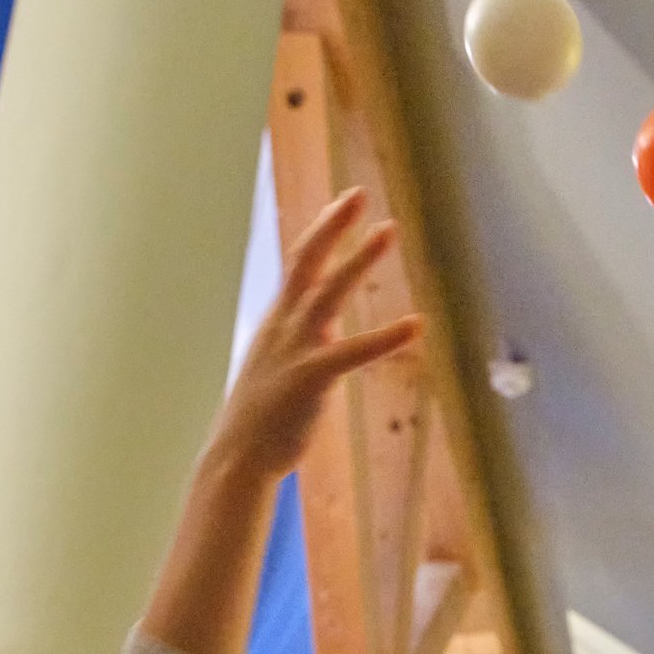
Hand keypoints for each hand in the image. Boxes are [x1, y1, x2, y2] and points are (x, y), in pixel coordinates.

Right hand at [212, 188, 422, 481]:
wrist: (237, 459)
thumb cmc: (261, 420)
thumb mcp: (279, 369)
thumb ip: (303, 344)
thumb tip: (327, 333)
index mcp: (277, 324)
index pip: (299, 266)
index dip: (321, 232)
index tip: (344, 204)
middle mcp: (283, 327)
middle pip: (305, 262)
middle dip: (332, 226)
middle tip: (359, 194)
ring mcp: (295, 350)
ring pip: (328, 292)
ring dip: (360, 259)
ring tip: (390, 231)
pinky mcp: (310, 379)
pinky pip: (353, 351)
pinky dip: (386, 337)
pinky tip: (416, 325)